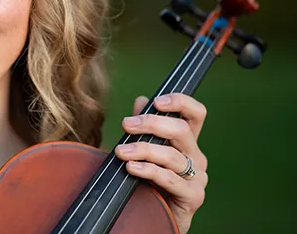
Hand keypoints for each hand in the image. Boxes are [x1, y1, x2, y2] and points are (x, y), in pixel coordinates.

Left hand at [114, 94, 207, 233]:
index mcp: (187, 142)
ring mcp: (197, 177)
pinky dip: (148, 171)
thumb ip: (145, 127)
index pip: (195, 114)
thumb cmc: (151, 180)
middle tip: (126, 124)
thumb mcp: (146, 151)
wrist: (157, 218)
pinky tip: (132, 168)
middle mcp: (196, 156)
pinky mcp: (192, 196)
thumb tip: (141, 100)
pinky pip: (170, 179)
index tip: (157, 101)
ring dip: (143, 150)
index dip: (181, 102)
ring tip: (121, 151)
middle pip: (181, 130)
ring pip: (172, 155)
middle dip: (151, 124)